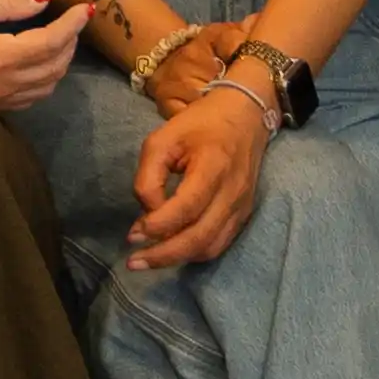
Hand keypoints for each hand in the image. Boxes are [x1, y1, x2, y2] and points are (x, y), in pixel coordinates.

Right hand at [0, 0, 77, 114]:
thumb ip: (7, 2)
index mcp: (1, 55)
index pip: (52, 40)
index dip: (73, 24)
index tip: (85, 7)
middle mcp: (8, 82)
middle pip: (57, 64)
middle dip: (71, 40)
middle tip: (73, 19)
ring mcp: (3, 98)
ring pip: (50, 83)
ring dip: (62, 59)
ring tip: (61, 37)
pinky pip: (36, 95)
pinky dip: (48, 76)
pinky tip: (41, 60)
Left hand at [127, 64, 272, 271]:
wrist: (245, 116)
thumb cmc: (200, 124)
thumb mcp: (163, 138)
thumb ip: (149, 176)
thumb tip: (147, 213)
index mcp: (214, 165)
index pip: (187, 207)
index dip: (159, 225)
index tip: (133, 234)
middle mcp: (233, 191)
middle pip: (200, 237)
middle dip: (164, 255)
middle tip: (133, 262)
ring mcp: (242, 206)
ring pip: (210, 247)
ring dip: (177, 258)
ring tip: (147, 260)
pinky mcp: (243, 214)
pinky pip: (219, 244)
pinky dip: (193, 253)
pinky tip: (171, 251)